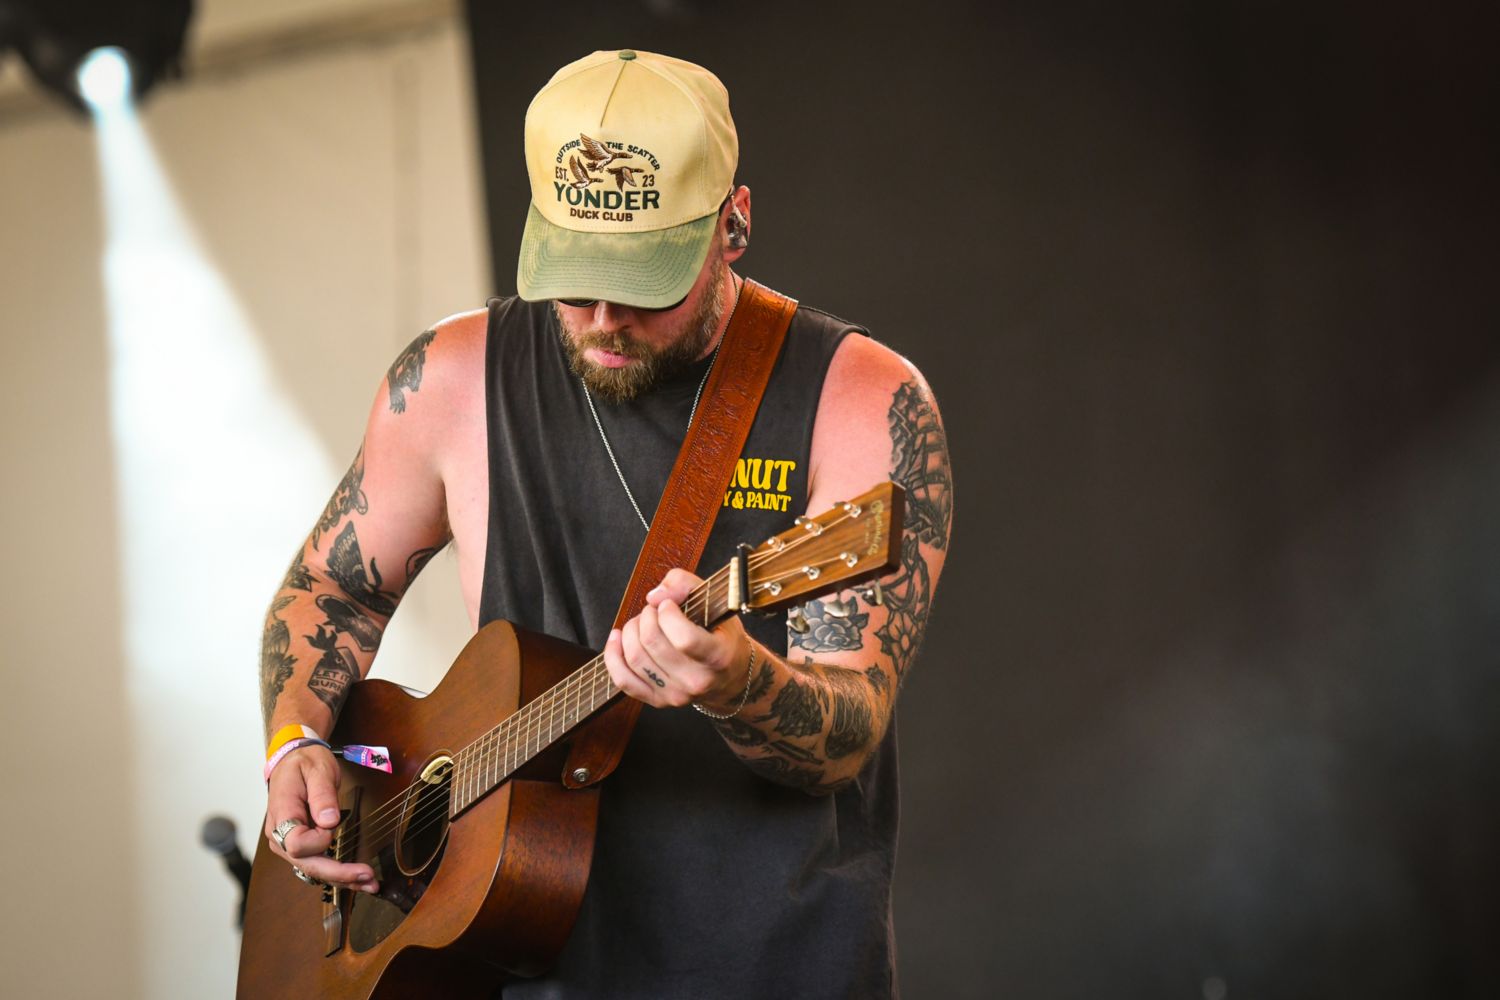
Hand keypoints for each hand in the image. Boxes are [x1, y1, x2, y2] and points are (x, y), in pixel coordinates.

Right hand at [264, 745, 378, 892]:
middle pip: (306, 864)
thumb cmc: (304, 764)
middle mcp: (280, 836)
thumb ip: (322, 794)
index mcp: (282, 814)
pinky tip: (357, 878)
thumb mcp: (316, 769)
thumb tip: (329, 821)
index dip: (318, 840)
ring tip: (370, 883)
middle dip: (338, 873)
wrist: (292, 762)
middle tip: (367, 876)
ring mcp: (288, 844)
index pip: (296, 843)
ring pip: (313, 869)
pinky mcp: (300, 847)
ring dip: (342, 879)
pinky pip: (317, 863)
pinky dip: (338, 873)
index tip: (333, 823)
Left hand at [603, 568, 749, 710]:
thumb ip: (684, 585)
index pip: (683, 638)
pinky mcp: (658, 701)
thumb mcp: (714, 602)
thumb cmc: (720, 634)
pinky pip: (624, 680)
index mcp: (718, 657)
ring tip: (641, 622)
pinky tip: (617, 638)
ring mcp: (676, 695)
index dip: (668, 614)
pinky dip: (614, 655)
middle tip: (653, 611)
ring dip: (630, 631)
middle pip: (652, 643)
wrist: (729, 677)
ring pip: (635, 658)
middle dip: (646, 617)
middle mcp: (697, 680)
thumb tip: (654, 597)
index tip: (669, 606)